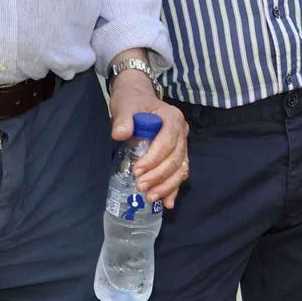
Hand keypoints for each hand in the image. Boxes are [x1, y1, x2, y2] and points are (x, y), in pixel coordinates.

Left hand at [109, 72, 188, 208]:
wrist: (138, 97)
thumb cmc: (132, 100)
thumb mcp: (126, 105)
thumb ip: (124, 118)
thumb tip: (120, 133)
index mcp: (173, 119)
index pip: (167, 143)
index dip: (153, 159)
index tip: (137, 171)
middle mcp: (182, 133)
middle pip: (175, 159)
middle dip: (159, 176)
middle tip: (140, 187)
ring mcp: (181, 145)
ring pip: (180, 169)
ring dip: (167, 186)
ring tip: (150, 197)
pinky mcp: (176, 155)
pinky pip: (179, 173)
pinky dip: (173, 188)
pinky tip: (167, 203)